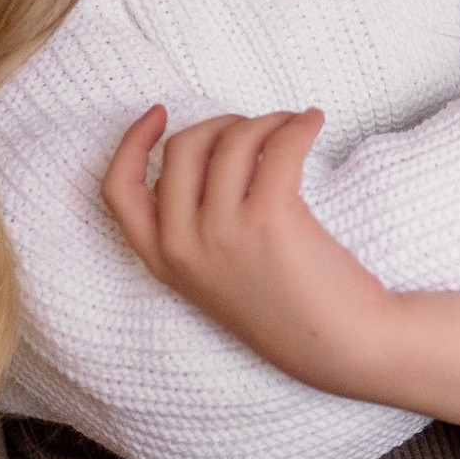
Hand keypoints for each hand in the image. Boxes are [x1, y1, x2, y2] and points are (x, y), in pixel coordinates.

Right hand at [100, 106, 459, 425]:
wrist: (341, 344)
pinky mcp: (270, 217)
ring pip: (232, 140)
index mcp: (163, 261)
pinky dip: (299, 125)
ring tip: (294, 127)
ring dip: (267, 121)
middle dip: (219, 124)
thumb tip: (205, 153)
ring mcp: (223, 232)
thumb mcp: (215, 276)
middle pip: (181, 149)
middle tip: (256, 127)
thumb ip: (193, 228)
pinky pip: (278, 145)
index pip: (118, 189)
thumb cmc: (286, 305)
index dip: (133, 142)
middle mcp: (184, 246)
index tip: (160, 113)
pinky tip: (314, 122)